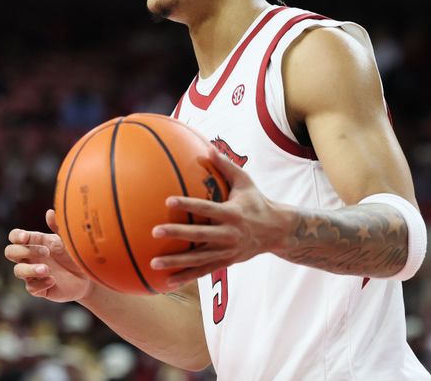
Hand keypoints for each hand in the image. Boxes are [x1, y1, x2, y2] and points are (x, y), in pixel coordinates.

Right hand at [4, 210, 92, 302]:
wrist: (87, 277)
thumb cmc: (75, 255)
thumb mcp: (68, 240)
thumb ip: (59, 227)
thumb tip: (50, 212)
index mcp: (35, 243)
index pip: (15, 237)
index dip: (16, 236)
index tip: (26, 238)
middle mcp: (30, 258)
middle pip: (10, 252)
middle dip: (23, 251)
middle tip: (46, 252)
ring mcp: (33, 273)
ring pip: (18, 271)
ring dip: (31, 269)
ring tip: (47, 270)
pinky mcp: (39, 288)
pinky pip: (31, 287)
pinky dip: (40, 284)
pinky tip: (53, 280)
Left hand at [149, 147, 290, 286]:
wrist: (277, 231)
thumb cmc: (256, 201)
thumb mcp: (245, 181)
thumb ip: (226, 166)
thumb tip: (207, 147)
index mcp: (232, 213)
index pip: (206, 208)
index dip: (188, 204)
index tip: (168, 201)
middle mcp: (229, 234)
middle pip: (200, 235)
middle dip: (178, 234)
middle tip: (155, 232)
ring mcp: (227, 251)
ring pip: (199, 259)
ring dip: (176, 262)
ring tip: (153, 264)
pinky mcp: (226, 263)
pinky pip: (203, 271)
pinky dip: (186, 277)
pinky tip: (166, 282)